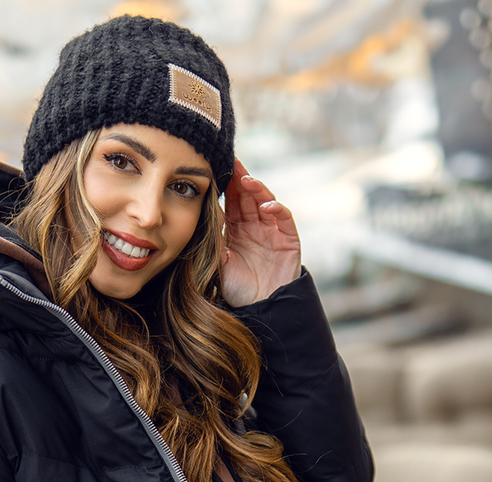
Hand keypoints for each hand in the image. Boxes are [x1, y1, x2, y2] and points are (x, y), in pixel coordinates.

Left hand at [220, 157, 301, 307]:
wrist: (260, 310)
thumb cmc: (237, 290)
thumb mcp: (219, 262)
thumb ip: (214, 238)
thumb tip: (203, 210)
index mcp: (237, 229)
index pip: (231, 201)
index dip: (225, 184)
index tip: (214, 167)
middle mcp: (255, 226)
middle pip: (248, 196)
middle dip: (240, 178)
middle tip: (230, 161)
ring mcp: (272, 231)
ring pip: (265, 201)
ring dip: (257, 189)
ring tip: (246, 180)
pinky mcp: (288, 239)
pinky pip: (283, 218)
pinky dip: (276, 209)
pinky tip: (265, 207)